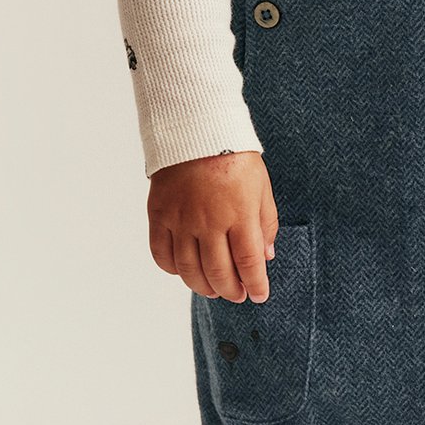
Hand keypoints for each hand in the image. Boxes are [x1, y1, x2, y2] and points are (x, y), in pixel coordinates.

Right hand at [147, 151, 278, 300]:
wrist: (195, 128)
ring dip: (202, 286)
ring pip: (189, 269)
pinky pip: (161, 253)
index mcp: (239, 213)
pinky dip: (173, 269)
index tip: (259, 296)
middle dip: (230, 291)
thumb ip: (265, 223)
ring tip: (213, 289)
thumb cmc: (234, 157)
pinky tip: (184, 270)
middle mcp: (209, 220)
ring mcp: (181, 219)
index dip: (255, 284)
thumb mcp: (261, 187)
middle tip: (237, 295)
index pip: (248, 262)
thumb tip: (266, 257)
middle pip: (218, 272)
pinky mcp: (159, 214)